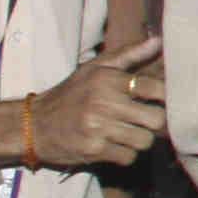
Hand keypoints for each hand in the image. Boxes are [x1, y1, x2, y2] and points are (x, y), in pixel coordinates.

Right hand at [31, 40, 164, 170]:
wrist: (33, 126)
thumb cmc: (70, 95)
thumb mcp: (94, 69)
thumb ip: (128, 55)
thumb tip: (157, 41)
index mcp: (108, 80)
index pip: (156, 89)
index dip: (164, 97)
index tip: (158, 101)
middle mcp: (104, 103)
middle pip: (156, 120)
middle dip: (153, 123)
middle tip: (143, 120)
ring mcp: (98, 128)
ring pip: (144, 140)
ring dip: (139, 139)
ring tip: (126, 132)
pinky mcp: (93, 150)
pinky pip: (128, 156)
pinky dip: (124, 154)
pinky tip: (113, 145)